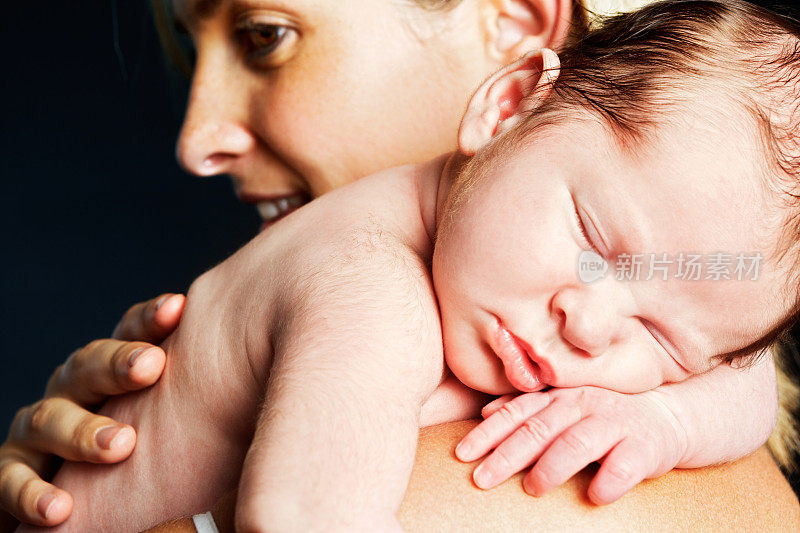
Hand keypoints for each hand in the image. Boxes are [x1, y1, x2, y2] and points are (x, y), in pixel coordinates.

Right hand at [0, 293, 183, 528]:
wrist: (75, 504)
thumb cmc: (143, 453)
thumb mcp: (169, 420)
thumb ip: (197, 404)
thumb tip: (269, 403)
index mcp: (113, 371)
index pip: (128, 335)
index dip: (149, 320)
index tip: (179, 307)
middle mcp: (74, 390)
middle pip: (87, 365)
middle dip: (118, 364)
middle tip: (152, 367)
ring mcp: (38, 428)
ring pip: (49, 417)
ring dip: (83, 431)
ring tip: (121, 446)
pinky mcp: (12, 470)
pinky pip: (11, 476)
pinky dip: (32, 493)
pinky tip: (60, 508)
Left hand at [454, 387, 688, 504]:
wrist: (666, 417)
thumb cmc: (603, 415)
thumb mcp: (564, 404)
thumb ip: (527, 407)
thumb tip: (485, 411)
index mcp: (560, 397)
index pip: (517, 413)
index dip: (488, 433)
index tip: (462, 454)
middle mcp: (583, 405)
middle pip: (539, 429)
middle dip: (506, 454)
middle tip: (481, 478)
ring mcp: (614, 424)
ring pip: (577, 443)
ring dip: (551, 466)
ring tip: (533, 487)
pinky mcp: (644, 447)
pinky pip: (624, 465)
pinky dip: (608, 481)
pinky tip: (594, 496)